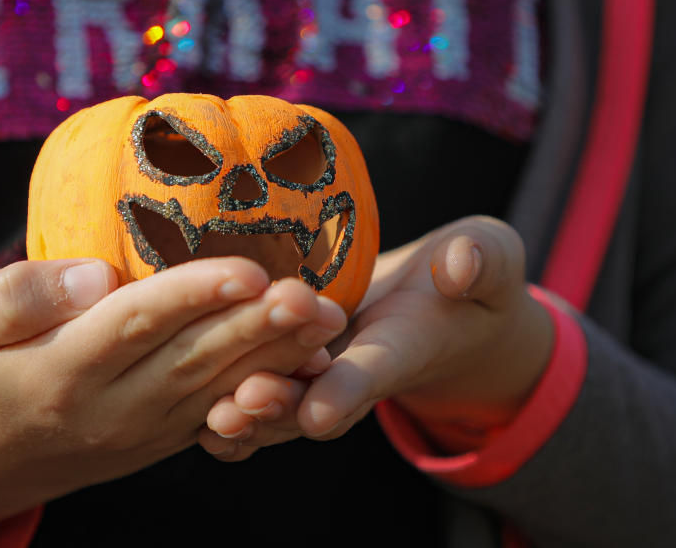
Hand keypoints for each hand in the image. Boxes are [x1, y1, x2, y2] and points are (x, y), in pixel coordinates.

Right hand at [0, 257, 345, 531]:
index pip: (136, 324)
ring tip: (328, 322)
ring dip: (277, 356)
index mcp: (64, 370)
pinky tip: (310, 359)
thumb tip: (95, 275)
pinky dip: (270, 386)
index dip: (193, 295)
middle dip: (257, 326)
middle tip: (311, 294)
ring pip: (219, 388)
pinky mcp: (167, 435)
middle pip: (194, 359)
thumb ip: (25, 294)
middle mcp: (113, 407)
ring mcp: (146, 428)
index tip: (248, 267)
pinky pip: (224, 411)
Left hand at [200, 216, 552, 459]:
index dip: (346, 391)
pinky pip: (255, 389)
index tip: (318, 410)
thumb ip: (481, 262)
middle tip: (241, 404)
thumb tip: (460, 265)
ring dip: (244, 414)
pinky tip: (187, 411)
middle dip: (278, 408)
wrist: (441, 310)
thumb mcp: (489, 259)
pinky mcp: (290, 362)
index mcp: (402, 348)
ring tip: (212, 416)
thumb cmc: (467, 276)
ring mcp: (319, 373)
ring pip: (279, 405)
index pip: (373, 372)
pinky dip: (224, 404)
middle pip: (312, 401)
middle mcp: (353, 372)